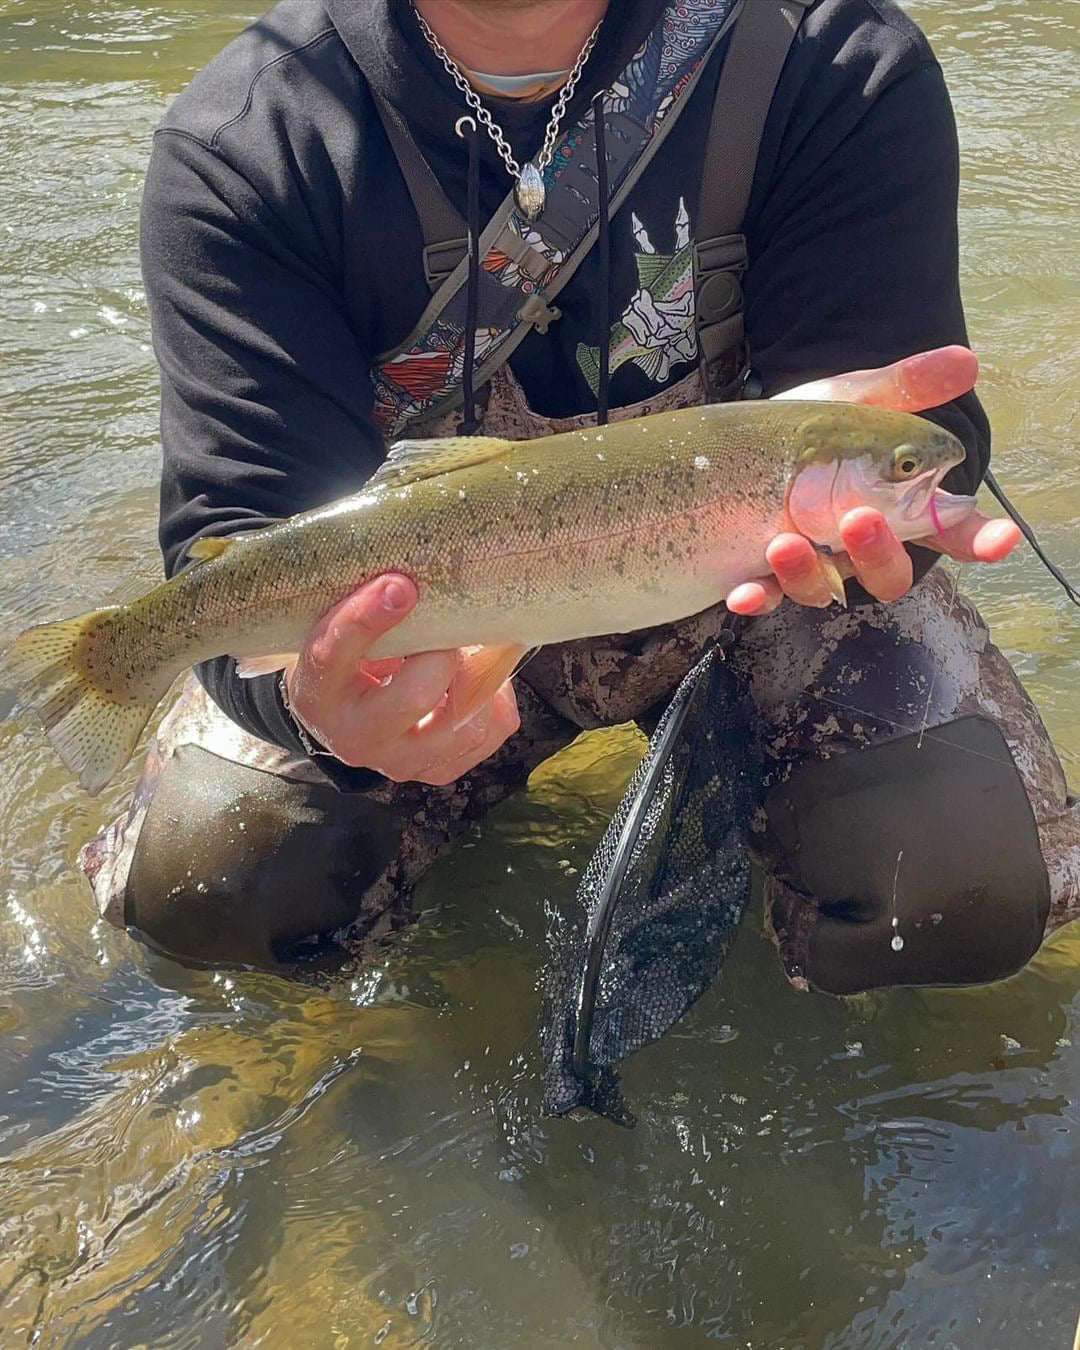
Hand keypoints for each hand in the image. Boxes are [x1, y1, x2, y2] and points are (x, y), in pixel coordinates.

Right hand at [285, 573, 519, 784]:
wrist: (340, 720)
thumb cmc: (344, 662)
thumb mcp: (334, 635)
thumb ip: (366, 610)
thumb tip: (415, 578)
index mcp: (319, 692)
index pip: (335, 652)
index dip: (368, 617)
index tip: (400, 585)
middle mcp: (357, 736)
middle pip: (414, 695)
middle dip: (441, 654)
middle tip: (445, 632)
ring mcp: (400, 762)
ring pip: (463, 724)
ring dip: (476, 680)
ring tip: (466, 655)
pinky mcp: (437, 771)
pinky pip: (491, 731)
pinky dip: (495, 699)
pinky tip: (475, 680)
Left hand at [725, 345, 1022, 615]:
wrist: (746, 439)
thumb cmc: (812, 427)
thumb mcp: (853, 401)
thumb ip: (903, 389)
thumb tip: (966, 362)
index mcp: (897, 507)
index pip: (954, 532)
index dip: (981, 539)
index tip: (1002, 539)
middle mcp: (862, 547)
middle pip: (889, 574)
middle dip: (879, 553)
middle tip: (861, 519)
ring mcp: (815, 565)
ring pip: (825, 591)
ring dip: (809, 574)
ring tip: (786, 541)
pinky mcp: (767, 575)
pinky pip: (766, 597)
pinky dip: (756, 598)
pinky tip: (740, 592)